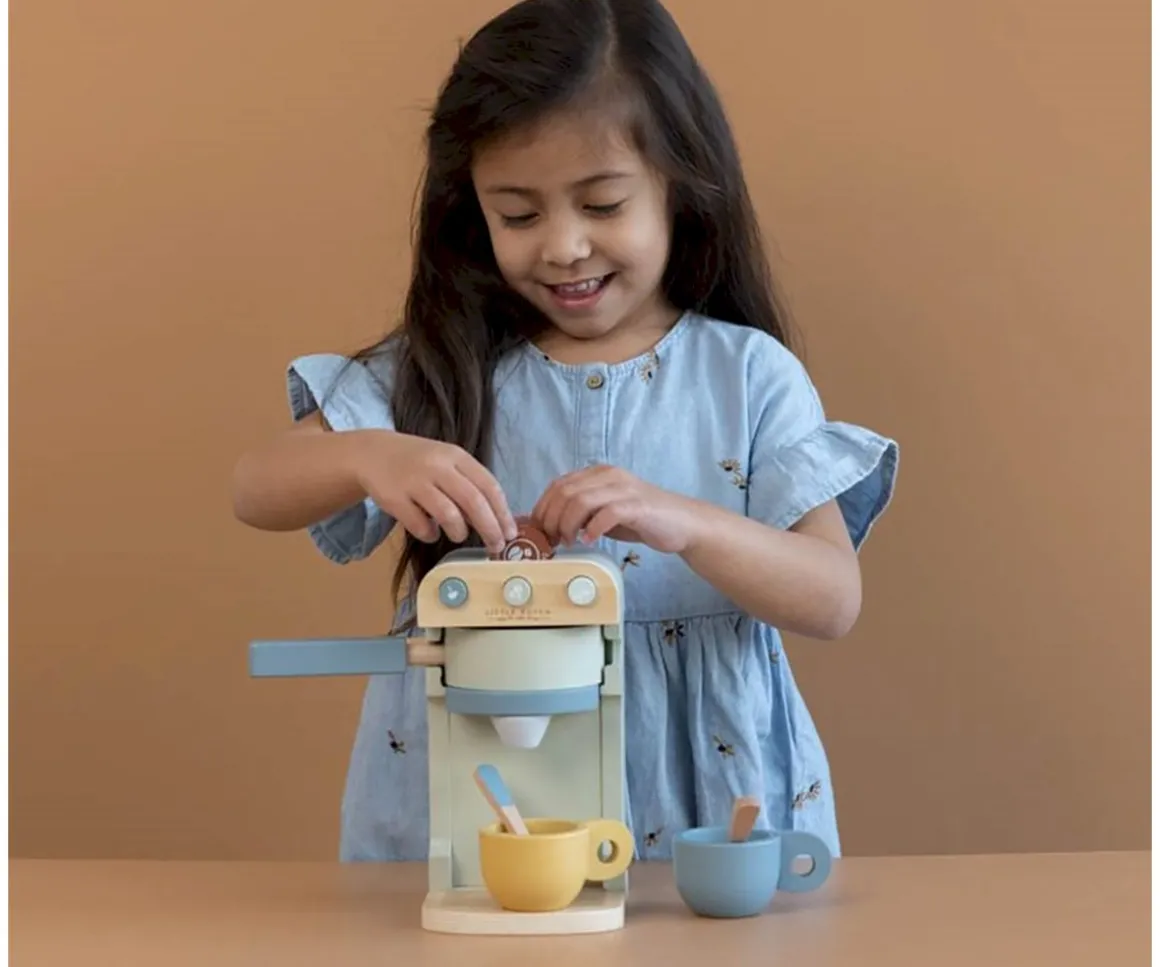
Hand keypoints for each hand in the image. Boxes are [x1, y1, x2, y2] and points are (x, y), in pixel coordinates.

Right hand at [348, 430, 517, 552]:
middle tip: (496, 547)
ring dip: (459, 532)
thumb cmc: (419, 463)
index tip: (511, 533)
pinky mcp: (394, 498)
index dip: (503, 512)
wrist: (373, 454)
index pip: (489, 485)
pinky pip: (420, 525)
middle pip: (474, 502)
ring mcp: (415, 481)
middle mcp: (438, 466)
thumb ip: (469, 485)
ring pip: (449, 514)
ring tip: (459, 535)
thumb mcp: (447, 463)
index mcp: (456, 456)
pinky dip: (430, 534)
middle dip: (490, 528)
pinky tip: (430, 532)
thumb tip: (496, 520)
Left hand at [531, 464, 702, 553]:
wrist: (681, 523)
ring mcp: (623, 489)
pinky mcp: (637, 506)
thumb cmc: (641, 519)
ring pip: (580, 501)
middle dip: (551, 519)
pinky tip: (589, 541)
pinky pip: (606, 514)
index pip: (558, 485)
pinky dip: (592, 529)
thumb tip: (549, 525)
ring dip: (567, 525)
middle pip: (565, 492)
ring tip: (569, 542)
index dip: (542, 508)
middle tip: (552, 540)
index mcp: (598, 474)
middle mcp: (608, 476)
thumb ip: (581, 512)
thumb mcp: (604, 511)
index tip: (539, 531)